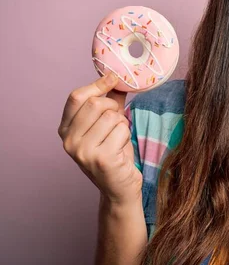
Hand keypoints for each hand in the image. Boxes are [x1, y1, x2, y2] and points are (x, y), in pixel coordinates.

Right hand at [58, 72, 142, 205]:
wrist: (119, 187)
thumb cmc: (114, 153)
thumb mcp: (107, 125)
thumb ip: (109, 102)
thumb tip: (115, 77)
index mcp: (66, 129)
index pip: (76, 97)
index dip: (97, 84)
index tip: (114, 78)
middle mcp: (68, 140)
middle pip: (95, 104)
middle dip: (114, 108)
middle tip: (118, 121)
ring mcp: (82, 151)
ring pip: (111, 117)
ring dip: (122, 124)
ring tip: (118, 139)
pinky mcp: (100, 158)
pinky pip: (121, 130)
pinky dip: (126, 136)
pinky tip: (121, 149)